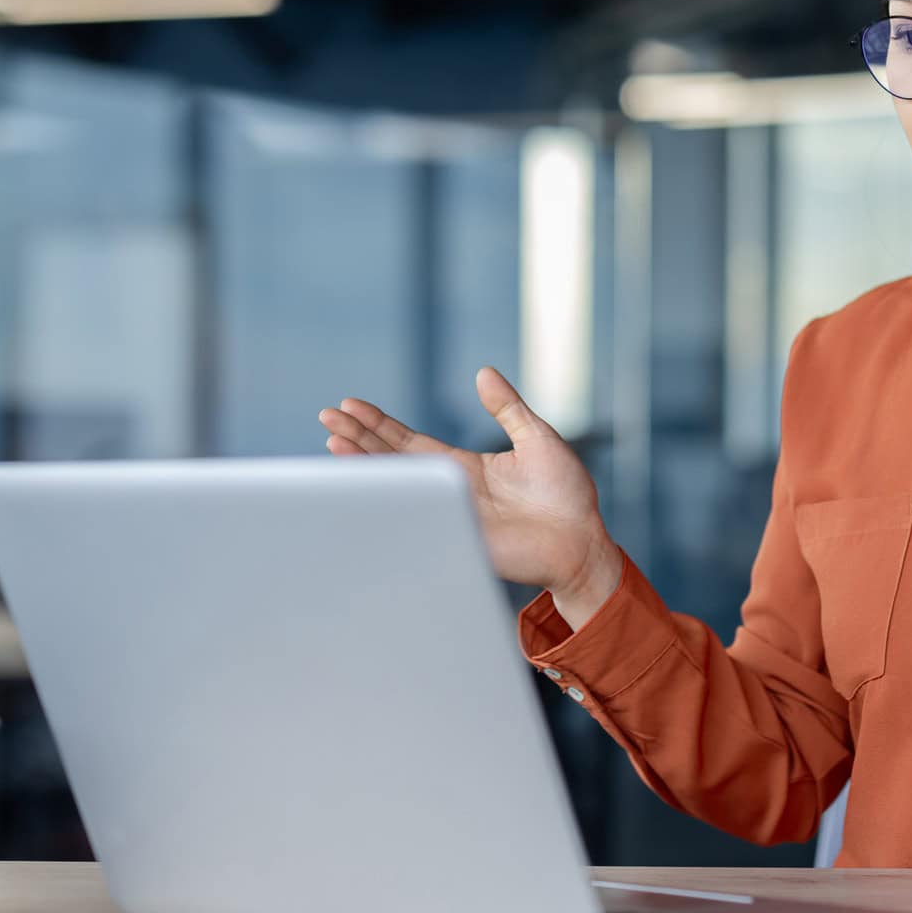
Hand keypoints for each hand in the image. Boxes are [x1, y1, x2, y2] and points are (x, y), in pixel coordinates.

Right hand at [317, 367, 622, 623]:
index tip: (350, 405)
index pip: (410, 441)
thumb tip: (484, 372)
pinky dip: (390, 505)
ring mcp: (450, 514)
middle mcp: (449, 488)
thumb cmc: (565, 493)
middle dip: (358, 438)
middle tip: (327, 416)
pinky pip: (417, 520)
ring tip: (332, 442)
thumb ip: (507, 408)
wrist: (584, 539)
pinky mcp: (459, 537)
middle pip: (392, 460)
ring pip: (397, 487)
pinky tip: (364, 488)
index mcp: (464, 465)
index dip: (379, 424)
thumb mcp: (536, 438)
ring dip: (364, 465)